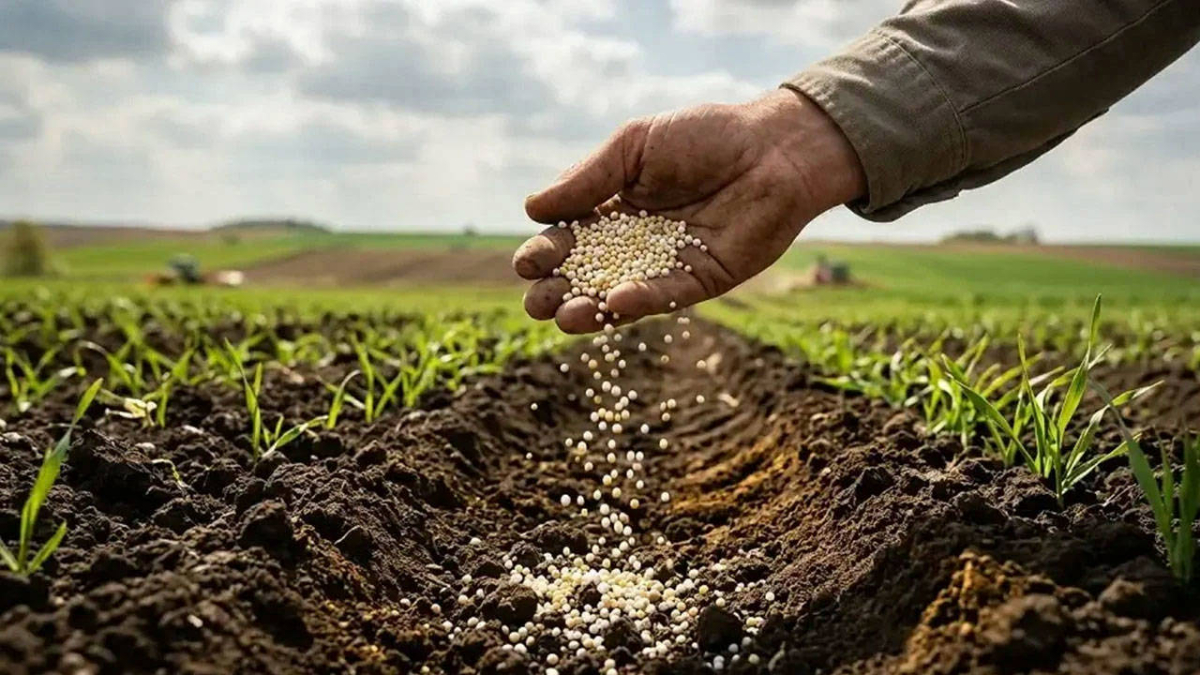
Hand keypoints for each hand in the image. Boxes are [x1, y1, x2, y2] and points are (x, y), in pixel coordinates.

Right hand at [512, 89, 866, 332]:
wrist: (773, 148)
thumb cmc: (705, 137)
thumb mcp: (635, 146)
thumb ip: (588, 178)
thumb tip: (532, 209)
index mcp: (615, 208)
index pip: (569, 238)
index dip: (546, 252)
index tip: (525, 263)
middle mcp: (637, 243)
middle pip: (587, 275)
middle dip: (558, 290)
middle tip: (535, 303)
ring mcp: (667, 266)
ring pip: (620, 296)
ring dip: (589, 309)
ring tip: (562, 317)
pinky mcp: (701, 281)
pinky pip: (664, 297)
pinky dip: (639, 301)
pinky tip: (613, 303)